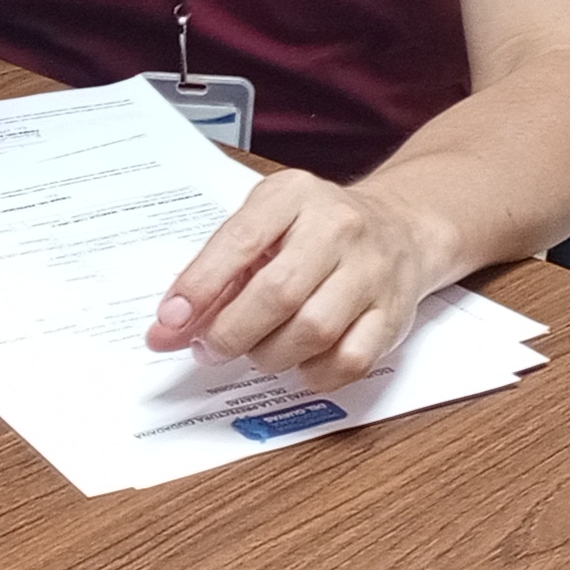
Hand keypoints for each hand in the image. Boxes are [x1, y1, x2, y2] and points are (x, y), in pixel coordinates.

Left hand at [148, 170, 453, 386]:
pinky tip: (298, 362)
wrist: (400, 226)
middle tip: (209, 348)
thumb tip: (169, 329)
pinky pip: (349, 361)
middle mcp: (338, 228)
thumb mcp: (265, 222)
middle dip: (231, 333)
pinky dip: (313, 374)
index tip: (170, 321)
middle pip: (278, 294)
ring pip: (312, 331)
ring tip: (255, 350)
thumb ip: (219, 271)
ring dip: (269, 355)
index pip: (241, 241)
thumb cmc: (316, 228)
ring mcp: (371, 272)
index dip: (200, 285)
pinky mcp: (392, 315)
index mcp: (295, 196)